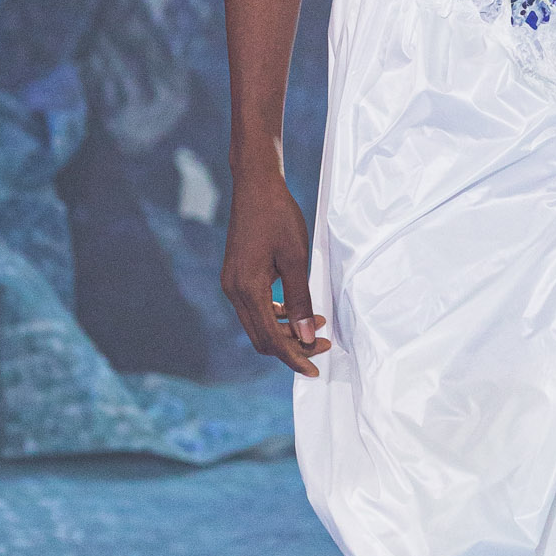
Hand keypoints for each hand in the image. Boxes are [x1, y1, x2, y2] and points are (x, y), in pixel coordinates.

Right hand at [221, 165, 329, 375]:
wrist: (256, 185)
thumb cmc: (278, 216)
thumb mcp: (296, 259)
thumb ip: (300, 300)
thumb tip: (308, 336)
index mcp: (246, 288)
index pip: (271, 339)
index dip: (294, 357)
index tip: (315, 370)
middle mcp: (233, 290)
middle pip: (262, 337)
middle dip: (292, 347)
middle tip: (324, 345)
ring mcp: (232, 283)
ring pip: (258, 324)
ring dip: (286, 331)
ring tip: (317, 325)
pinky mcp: (236, 276)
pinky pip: (254, 308)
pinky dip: (276, 315)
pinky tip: (298, 309)